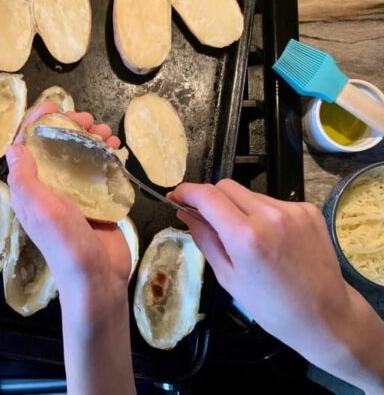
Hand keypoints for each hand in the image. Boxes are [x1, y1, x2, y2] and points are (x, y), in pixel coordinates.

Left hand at [6, 101, 135, 394]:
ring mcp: (75, 195)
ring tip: (108, 133)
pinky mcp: (97, 202)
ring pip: (81, 156)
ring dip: (93, 140)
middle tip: (90, 121)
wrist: (96, 277)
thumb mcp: (39, 208)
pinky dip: (108, 157)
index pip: (28, 148)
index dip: (37, 123)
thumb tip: (13, 146)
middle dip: (72, 128)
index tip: (54, 106)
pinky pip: (100, 171)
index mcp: (31, 189)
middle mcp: (51, 189)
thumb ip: (25, 178)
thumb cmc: (65, 243)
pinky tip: (118, 150)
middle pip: (57, 147)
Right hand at [170, 180, 383, 392]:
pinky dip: (261, 213)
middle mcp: (269, 215)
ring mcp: (292, 210)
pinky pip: (272, 202)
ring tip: (242, 235)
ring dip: (236, 207)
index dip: (186, 192)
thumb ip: (205, 240)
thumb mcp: (228, 278)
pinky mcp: (308, 210)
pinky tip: (267, 237)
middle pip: (226, 186)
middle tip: (204, 217)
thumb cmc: (271, 306)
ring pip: (249, 194)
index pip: (207, 196)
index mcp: (245, 236)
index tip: (176, 196)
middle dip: (209, 198)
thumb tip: (185, 214)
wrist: (324, 314)